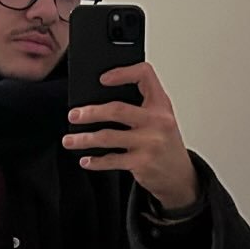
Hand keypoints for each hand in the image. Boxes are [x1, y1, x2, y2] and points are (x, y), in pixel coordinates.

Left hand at [62, 61, 199, 211]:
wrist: (179, 176)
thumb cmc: (165, 143)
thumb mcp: (161, 119)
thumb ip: (140, 106)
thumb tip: (99, 102)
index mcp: (161, 104)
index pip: (145, 76)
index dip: (123, 73)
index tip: (102, 79)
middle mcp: (157, 121)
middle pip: (117, 109)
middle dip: (91, 112)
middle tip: (74, 115)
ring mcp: (150, 143)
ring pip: (108, 137)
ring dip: (84, 139)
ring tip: (69, 140)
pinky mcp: (141, 163)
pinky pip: (111, 160)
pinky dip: (95, 161)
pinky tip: (86, 160)